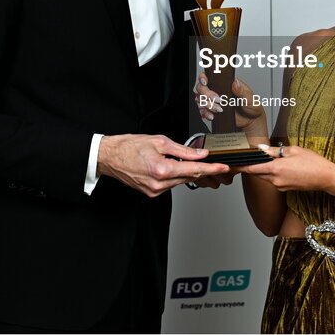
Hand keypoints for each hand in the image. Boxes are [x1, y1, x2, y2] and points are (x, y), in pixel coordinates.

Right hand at [96, 134, 228, 196]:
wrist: (110, 157)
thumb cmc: (130, 146)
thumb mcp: (159, 141)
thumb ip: (183, 150)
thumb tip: (200, 154)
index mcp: (161, 169)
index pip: (194, 170)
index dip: (212, 168)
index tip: (224, 167)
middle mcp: (159, 184)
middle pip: (189, 177)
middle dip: (202, 170)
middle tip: (215, 163)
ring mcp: (154, 190)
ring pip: (180, 181)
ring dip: (186, 172)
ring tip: (183, 160)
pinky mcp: (151, 193)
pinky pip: (170, 184)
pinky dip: (175, 176)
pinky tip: (171, 167)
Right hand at [194, 74, 266, 133]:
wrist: (252, 121)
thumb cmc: (252, 107)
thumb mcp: (250, 98)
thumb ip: (242, 91)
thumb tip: (235, 83)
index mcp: (227, 83)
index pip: (211, 76)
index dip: (204, 78)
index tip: (205, 82)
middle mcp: (219, 90)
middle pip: (202, 88)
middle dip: (207, 94)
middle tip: (218, 100)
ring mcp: (215, 101)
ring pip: (201, 99)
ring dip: (208, 105)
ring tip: (219, 109)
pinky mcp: (213, 110)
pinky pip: (203, 111)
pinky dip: (206, 113)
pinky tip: (213, 115)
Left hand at [235, 144, 334, 193]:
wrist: (326, 178)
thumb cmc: (312, 162)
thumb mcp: (293, 150)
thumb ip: (275, 150)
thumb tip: (261, 148)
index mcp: (276, 168)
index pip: (252, 168)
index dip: (240, 167)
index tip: (232, 165)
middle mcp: (276, 180)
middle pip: (257, 174)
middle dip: (250, 167)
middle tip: (244, 160)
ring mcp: (280, 186)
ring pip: (265, 177)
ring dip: (262, 170)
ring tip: (264, 161)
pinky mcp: (285, 189)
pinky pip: (273, 181)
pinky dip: (272, 174)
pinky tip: (279, 167)